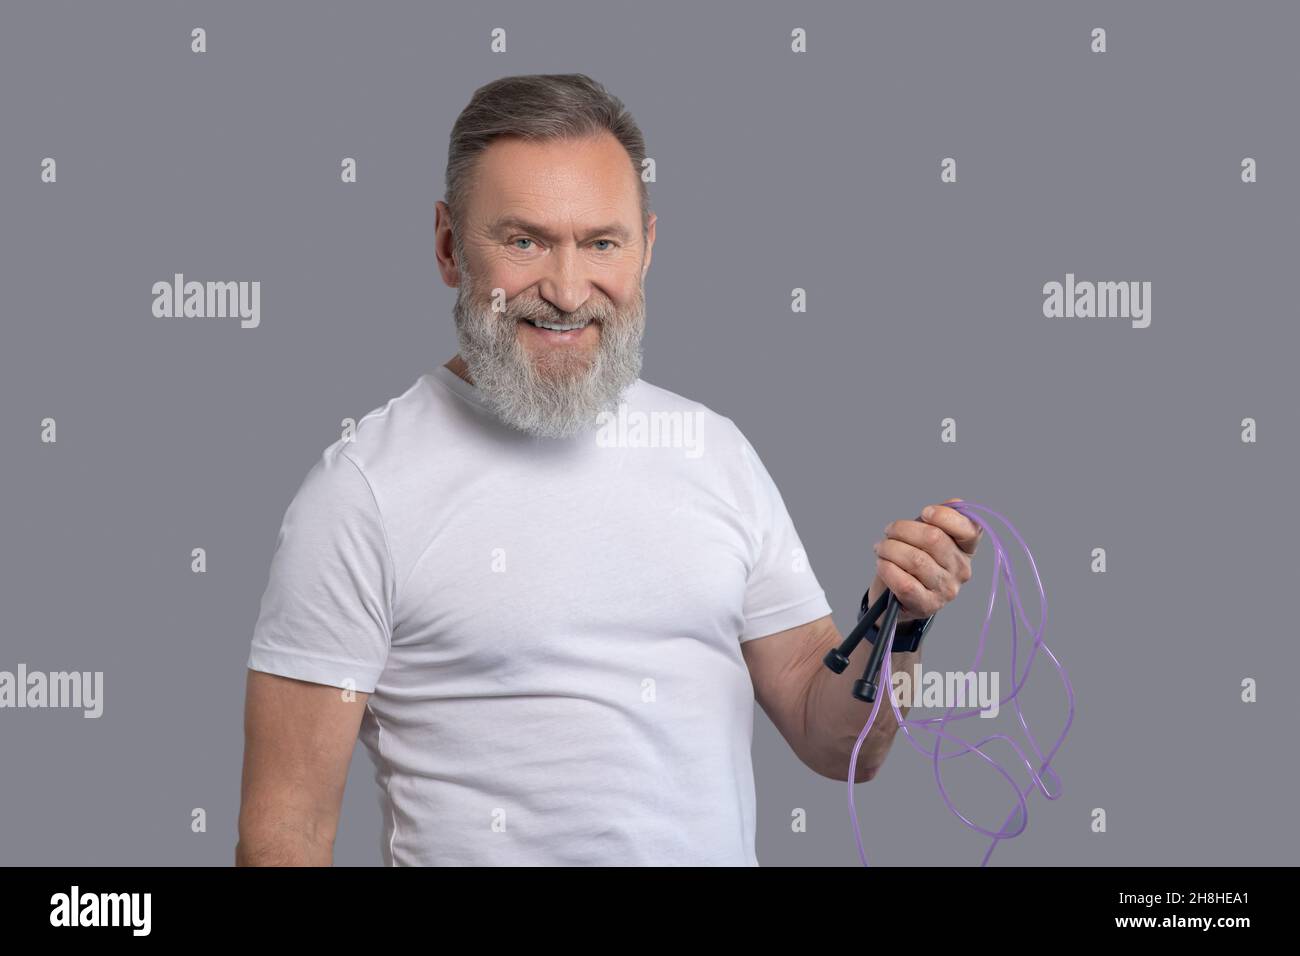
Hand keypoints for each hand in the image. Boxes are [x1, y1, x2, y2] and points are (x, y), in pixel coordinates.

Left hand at [868, 498, 981, 623]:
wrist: (897, 595)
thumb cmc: (912, 558)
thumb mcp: (924, 535)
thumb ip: (937, 519)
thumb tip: (949, 505)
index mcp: (966, 548)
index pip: (970, 528)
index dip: (945, 516)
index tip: (924, 513)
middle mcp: (962, 570)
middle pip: (933, 539)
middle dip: (903, 529)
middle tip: (889, 531)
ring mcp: (946, 590)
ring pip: (915, 560)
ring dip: (890, 549)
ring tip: (880, 548)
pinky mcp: (928, 605)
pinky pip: (905, 583)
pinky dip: (888, 569)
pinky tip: (882, 564)